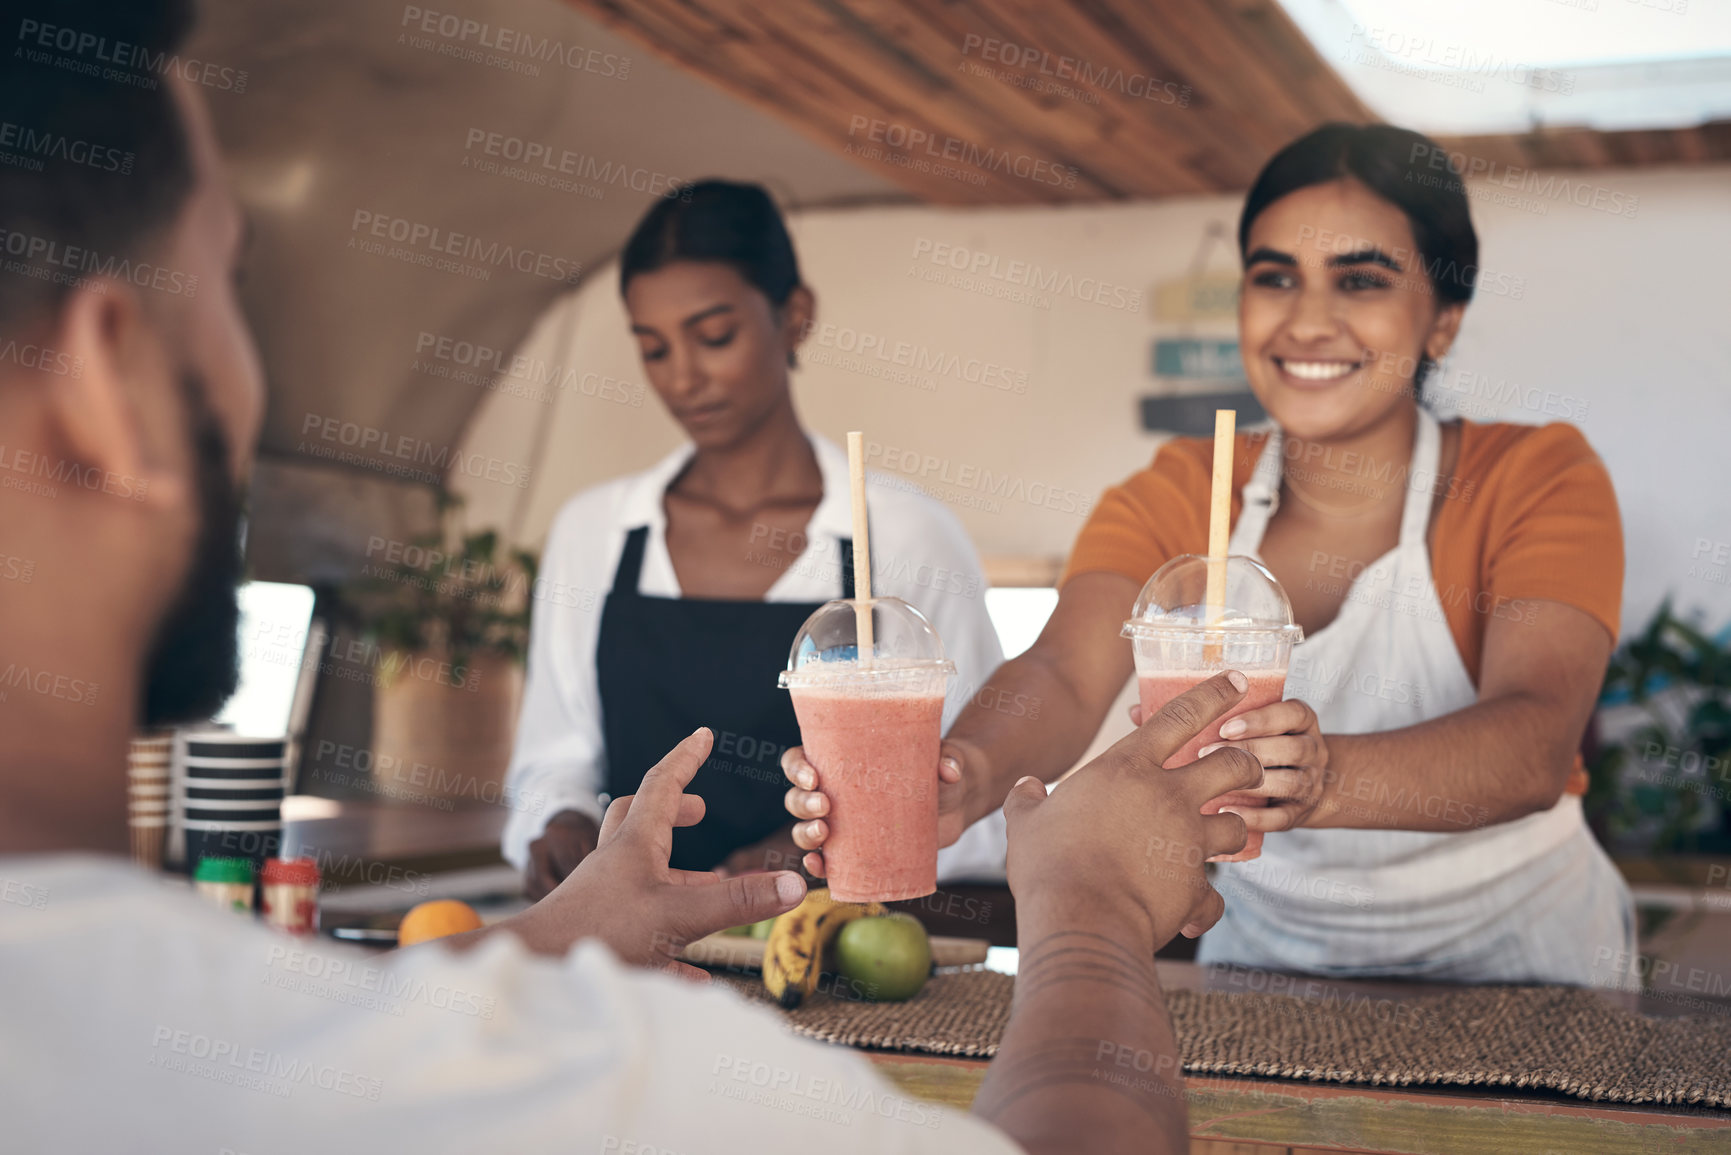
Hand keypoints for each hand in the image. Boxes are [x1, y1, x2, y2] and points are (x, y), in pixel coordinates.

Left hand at [501, 729, 807, 978]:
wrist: (535, 971)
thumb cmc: (598, 934)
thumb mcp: (679, 916)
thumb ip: (738, 901)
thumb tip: (796, 884)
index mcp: (635, 844)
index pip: (662, 784)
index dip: (685, 757)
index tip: (703, 734)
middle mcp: (617, 865)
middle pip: (641, 820)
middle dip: (674, 811)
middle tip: (700, 810)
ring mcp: (606, 899)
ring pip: (643, 877)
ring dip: (678, 881)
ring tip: (713, 895)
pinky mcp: (600, 936)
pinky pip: (640, 933)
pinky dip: (671, 947)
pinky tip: (695, 976)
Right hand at [781, 739, 972, 878]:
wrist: (956, 803)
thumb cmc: (940, 769)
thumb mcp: (945, 756)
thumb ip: (949, 757)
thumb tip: (949, 771)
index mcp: (841, 758)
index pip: (801, 759)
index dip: (796, 767)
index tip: (813, 776)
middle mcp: (834, 790)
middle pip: (797, 797)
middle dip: (802, 803)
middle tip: (825, 805)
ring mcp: (843, 822)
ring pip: (805, 828)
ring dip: (804, 833)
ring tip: (824, 833)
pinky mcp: (856, 849)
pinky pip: (826, 860)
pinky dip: (816, 865)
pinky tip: (818, 866)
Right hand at [1012, 672, 1262, 945]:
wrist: (1080, 917)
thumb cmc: (1049, 863)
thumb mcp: (1027, 823)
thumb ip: (1027, 799)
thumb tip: (1023, 788)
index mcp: (1127, 768)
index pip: (1179, 716)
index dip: (1212, 694)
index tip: (1237, 680)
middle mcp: (1168, 797)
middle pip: (1231, 764)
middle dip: (1246, 762)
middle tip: (1246, 767)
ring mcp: (1188, 841)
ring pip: (1237, 824)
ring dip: (1234, 828)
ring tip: (1224, 836)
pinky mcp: (1195, 886)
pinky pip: (1214, 895)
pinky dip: (1205, 904)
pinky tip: (1191, 912)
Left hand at [1207, 698, 1328, 834]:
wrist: (1297, 786)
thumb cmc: (1263, 744)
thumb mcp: (1260, 723)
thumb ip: (1235, 713)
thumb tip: (1182, 705)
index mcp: (1303, 722)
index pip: (1293, 714)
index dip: (1261, 720)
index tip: (1225, 727)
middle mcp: (1313, 750)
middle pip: (1293, 749)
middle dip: (1250, 750)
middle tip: (1206, 752)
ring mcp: (1311, 784)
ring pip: (1292, 783)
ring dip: (1252, 782)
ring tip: (1215, 783)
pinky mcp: (1300, 813)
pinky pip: (1282, 817)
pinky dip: (1255, 816)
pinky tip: (1226, 811)